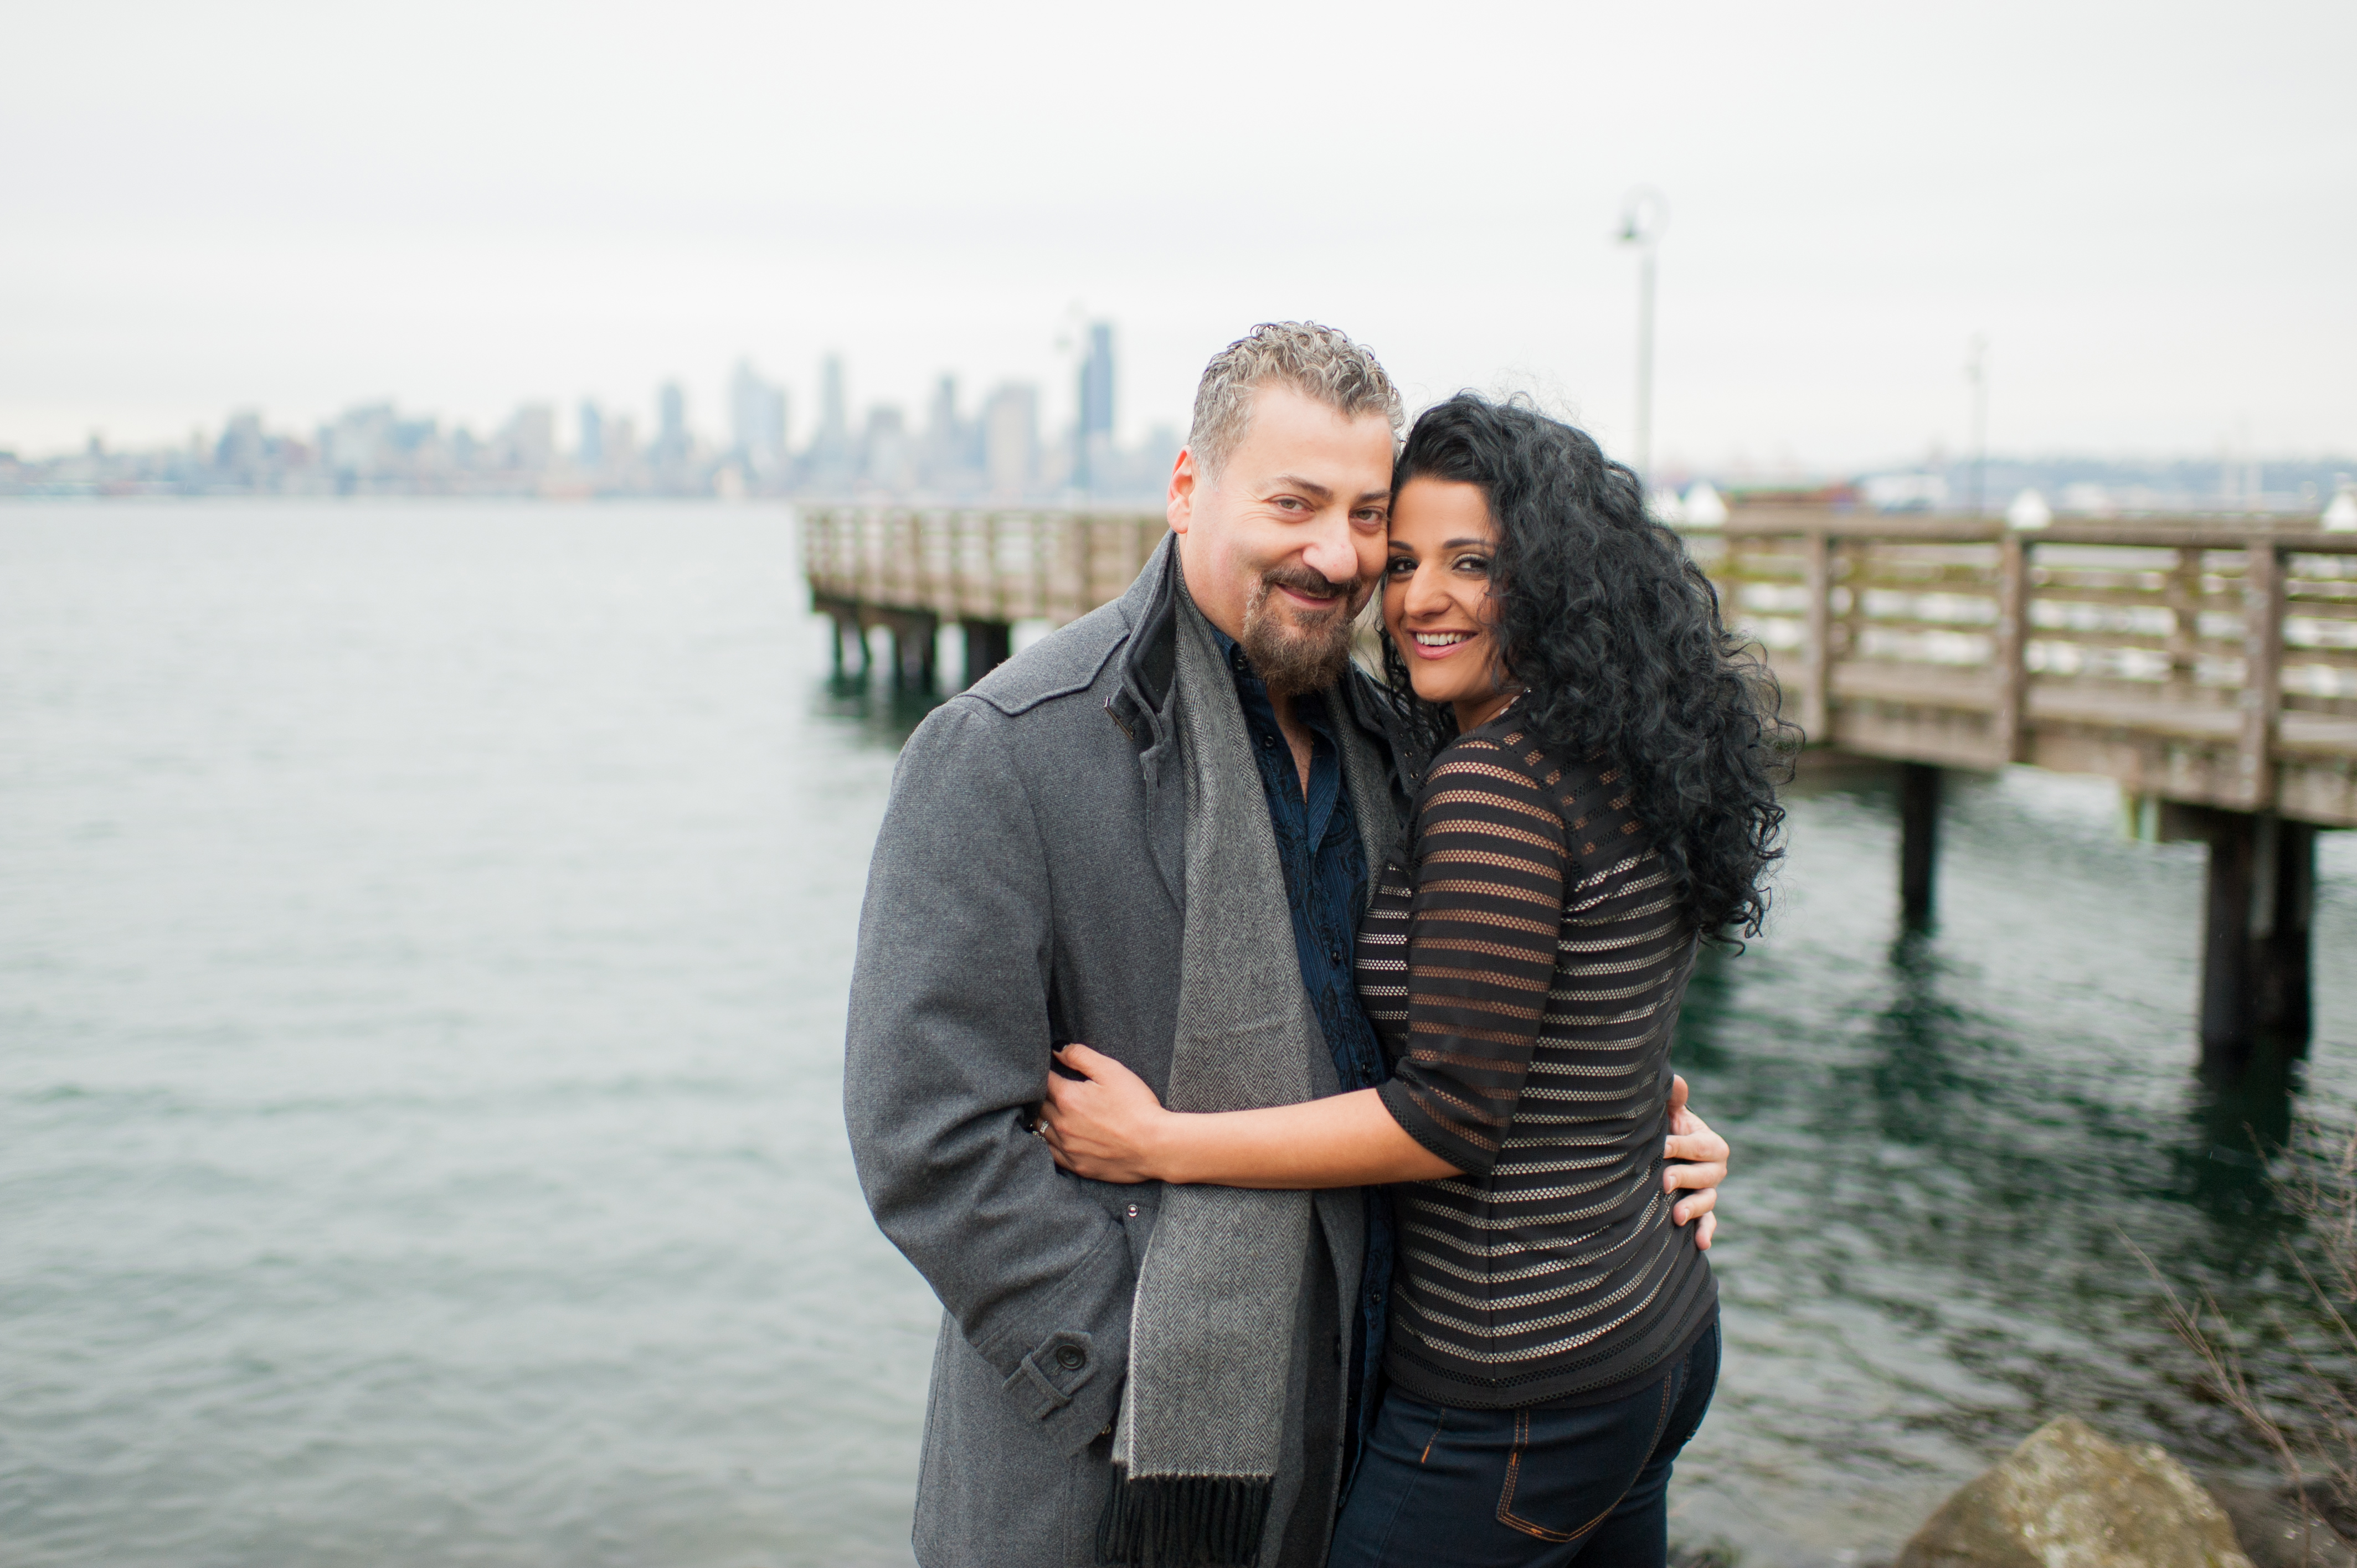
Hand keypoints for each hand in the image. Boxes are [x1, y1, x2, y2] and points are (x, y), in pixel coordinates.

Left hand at [1036, 1043, 1169, 1183]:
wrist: (1155, 1146)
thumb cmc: (1136, 1106)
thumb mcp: (1111, 1070)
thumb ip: (1080, 1056)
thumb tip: (1058, 1050)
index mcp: (1067, 1098)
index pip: (1042, 1080)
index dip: (1046, 1071)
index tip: (1051, 1068)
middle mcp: (1061, 1124)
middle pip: (1038, 1104)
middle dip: (1043, 1093)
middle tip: (1053, 1087)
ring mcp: (1067, 1147)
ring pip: (1041, 1129)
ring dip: (1044, 1117)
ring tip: (1053, 1109)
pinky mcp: (1076, 1165)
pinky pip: (1051, 1151)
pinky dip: (1051, 1140)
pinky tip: (1060, 1133)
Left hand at [1664, 1073, 1728, 1250]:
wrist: (1664, 1150)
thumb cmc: (1666, 1127)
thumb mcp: (1670, 1112)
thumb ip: (1674, 1099)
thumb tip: (1677, 1081)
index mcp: (1710, 1143)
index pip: (1698, 1145)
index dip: (1680, 1146)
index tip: (1661, 1147)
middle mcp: (1714, 1168)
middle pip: (1706, 1175)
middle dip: (1686, 1178)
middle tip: (1663, 1182)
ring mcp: (1708, 1190)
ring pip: (1708, 1200)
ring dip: (1694, 1208)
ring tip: (1677, 1216)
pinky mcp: (1701, 1209)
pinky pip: (1708, 1222)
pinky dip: (1706, 1232)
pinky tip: (1701, 1244)